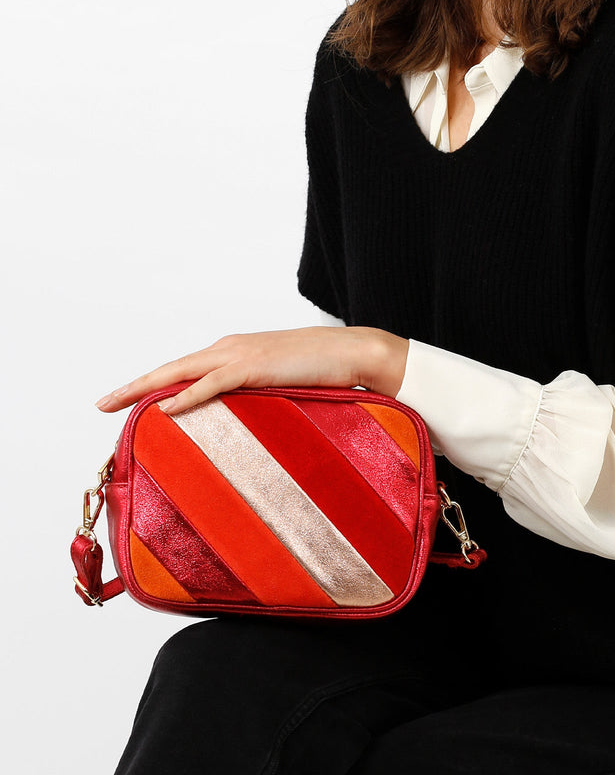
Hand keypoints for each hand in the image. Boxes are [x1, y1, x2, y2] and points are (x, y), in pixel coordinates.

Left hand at [95, 326, 408, 415]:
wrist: (353, 352)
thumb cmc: (320, 372)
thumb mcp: (277, 388)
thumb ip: (252, 399)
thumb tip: (236, 425)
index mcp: (233, 353)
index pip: (184, 370)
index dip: (153, 384)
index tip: (125, 401)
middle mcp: (229, 348)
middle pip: (171, 368)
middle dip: (134, 386)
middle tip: (102, 404)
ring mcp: (240, 354)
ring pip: (182, 371)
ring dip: (147, 388)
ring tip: (117, 404)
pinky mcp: (254, 365)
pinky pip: (212, 382)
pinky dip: (187, 394)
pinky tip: (165, 407)